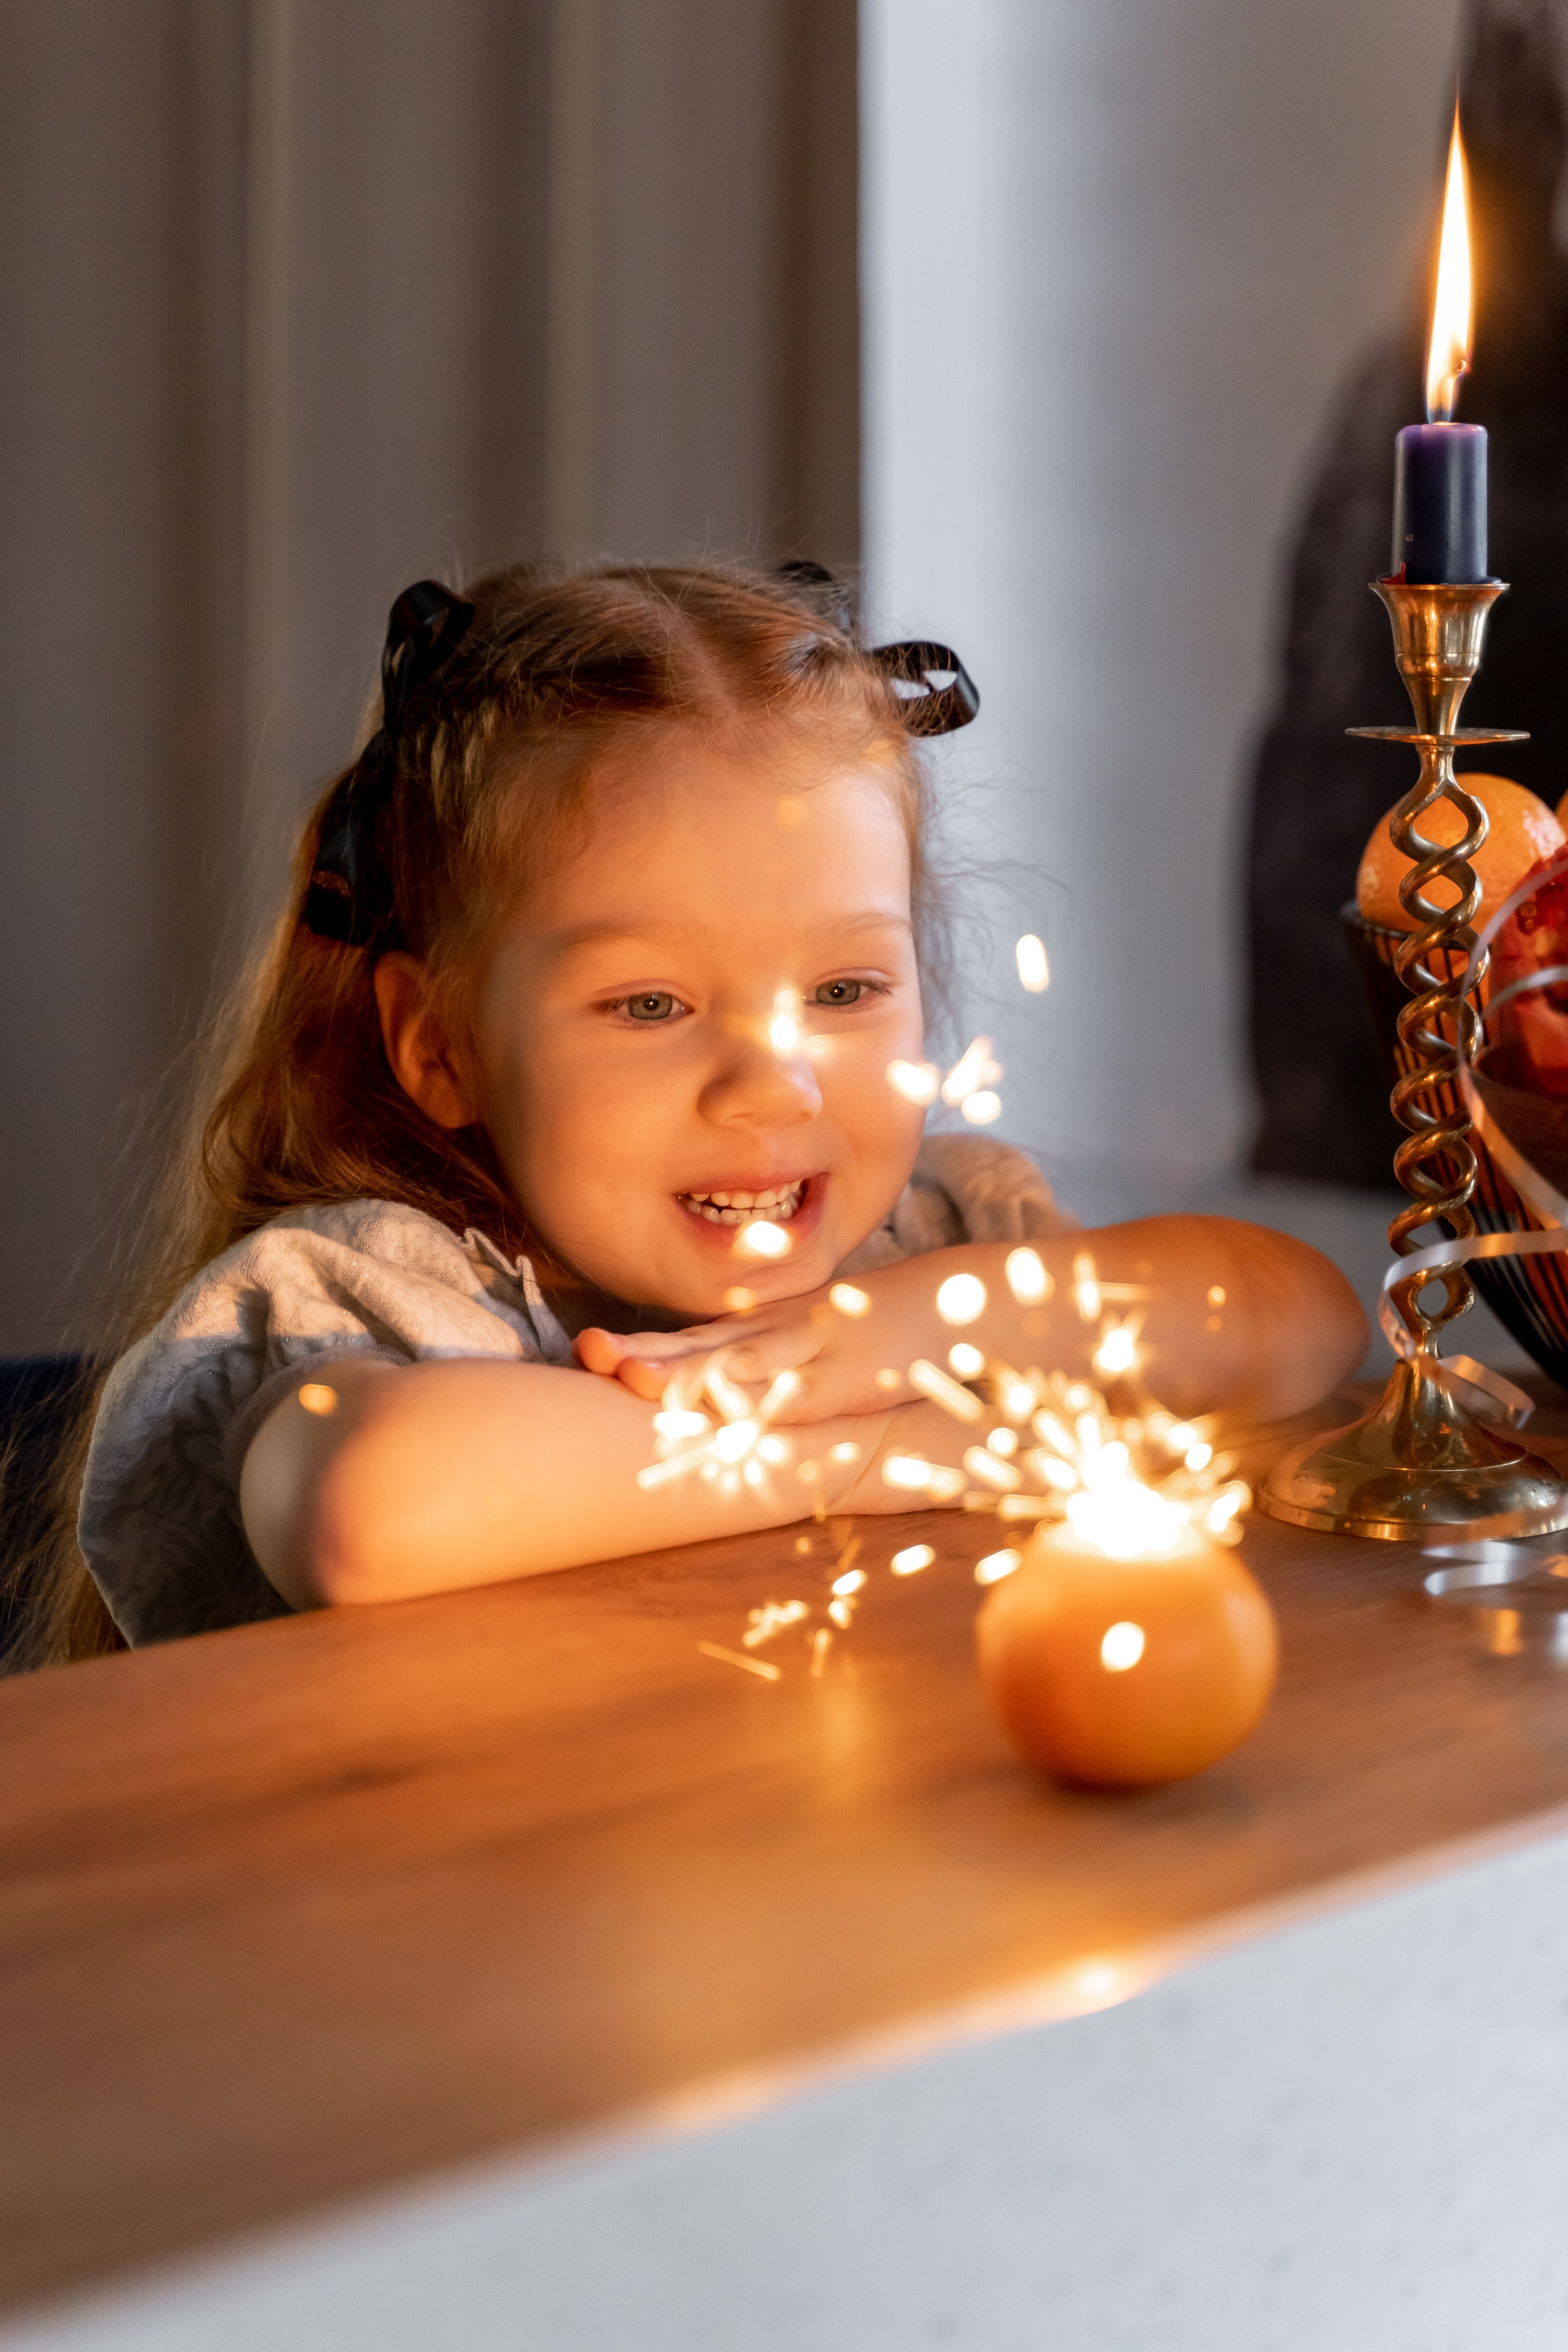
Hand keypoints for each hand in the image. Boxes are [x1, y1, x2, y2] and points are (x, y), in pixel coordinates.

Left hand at [574, 1256, 945, 1421]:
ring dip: (689, 1372)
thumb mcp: (823, 1340)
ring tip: (636, 1379)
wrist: (965, 1301)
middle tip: (589, 1355)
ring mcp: (819, 1349)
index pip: (695, 1338)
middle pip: (703, 1345)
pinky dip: (767, 1397)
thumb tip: (723, 1392)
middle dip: (645, 1352)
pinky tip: (734, 1407)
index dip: (642, 1344)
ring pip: (743, 1363)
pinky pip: (806, 1389)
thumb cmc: (886, 1327)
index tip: (589, 1351)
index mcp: (772, 1329)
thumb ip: (776, 1361)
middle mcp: (785, 1334)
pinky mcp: (857, 1371)